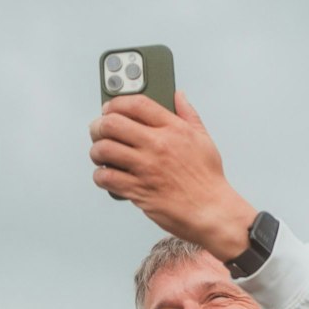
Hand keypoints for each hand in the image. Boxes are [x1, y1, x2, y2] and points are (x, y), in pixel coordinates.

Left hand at [89, 93, 255, 260]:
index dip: (116, 102)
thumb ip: (188, 114)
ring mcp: (146, 168)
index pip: (137, 104)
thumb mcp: (203, 139)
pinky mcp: (138, 190)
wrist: (212, 211)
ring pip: (104, 149)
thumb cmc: (208, 180)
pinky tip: (106, 175)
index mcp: (173, 129)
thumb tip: (179, 96)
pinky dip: (100, 176)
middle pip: (112, 123)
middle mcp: (157, 145)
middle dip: (98, 125)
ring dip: (96, 151)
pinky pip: (106, 178)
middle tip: (98, 131)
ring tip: (100, 155)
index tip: (110, 108)